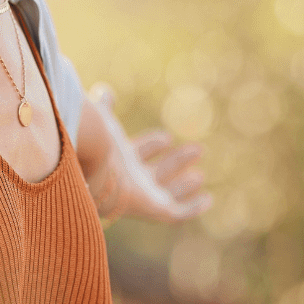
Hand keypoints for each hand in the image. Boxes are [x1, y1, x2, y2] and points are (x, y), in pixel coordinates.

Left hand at [86, 82, 210, 221]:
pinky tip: (207, 200)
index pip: (138, 153)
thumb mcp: (103, 119)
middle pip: (156, 173)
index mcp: (117, 159)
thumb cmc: (97, 142)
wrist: (95, 166)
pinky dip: (193, 208)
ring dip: (184, 184)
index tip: (166, 137)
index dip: (152, 145)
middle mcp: (130, 180)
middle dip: (175, 162)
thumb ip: (103, 107)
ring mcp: (143, 197)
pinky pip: (178, 213)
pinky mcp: (155, 209)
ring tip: (199, 175)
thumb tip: (104, 90)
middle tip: (197, 150)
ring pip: (167, 193)